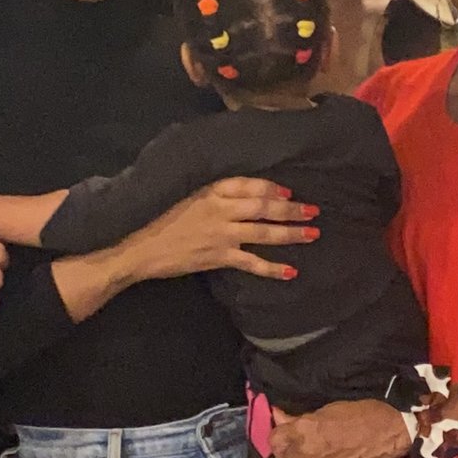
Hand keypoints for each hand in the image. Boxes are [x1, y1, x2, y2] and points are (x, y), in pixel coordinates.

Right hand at [118, 178, 315, 287]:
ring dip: (291, 233)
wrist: (143, 249)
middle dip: (292, 209)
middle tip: (313, 210)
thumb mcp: (190, 197)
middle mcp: (221, 210)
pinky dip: (272, 268)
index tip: (289, 191)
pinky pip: (252, 263)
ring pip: (264, 232)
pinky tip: (290, 271)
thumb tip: (249, 195)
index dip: (272, 188)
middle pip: (264, 207)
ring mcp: (222, 234)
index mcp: (212, 191)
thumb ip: (218, 195)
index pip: (250, 185)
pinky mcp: (219, 257)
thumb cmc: (166, 222)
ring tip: (312, 233)